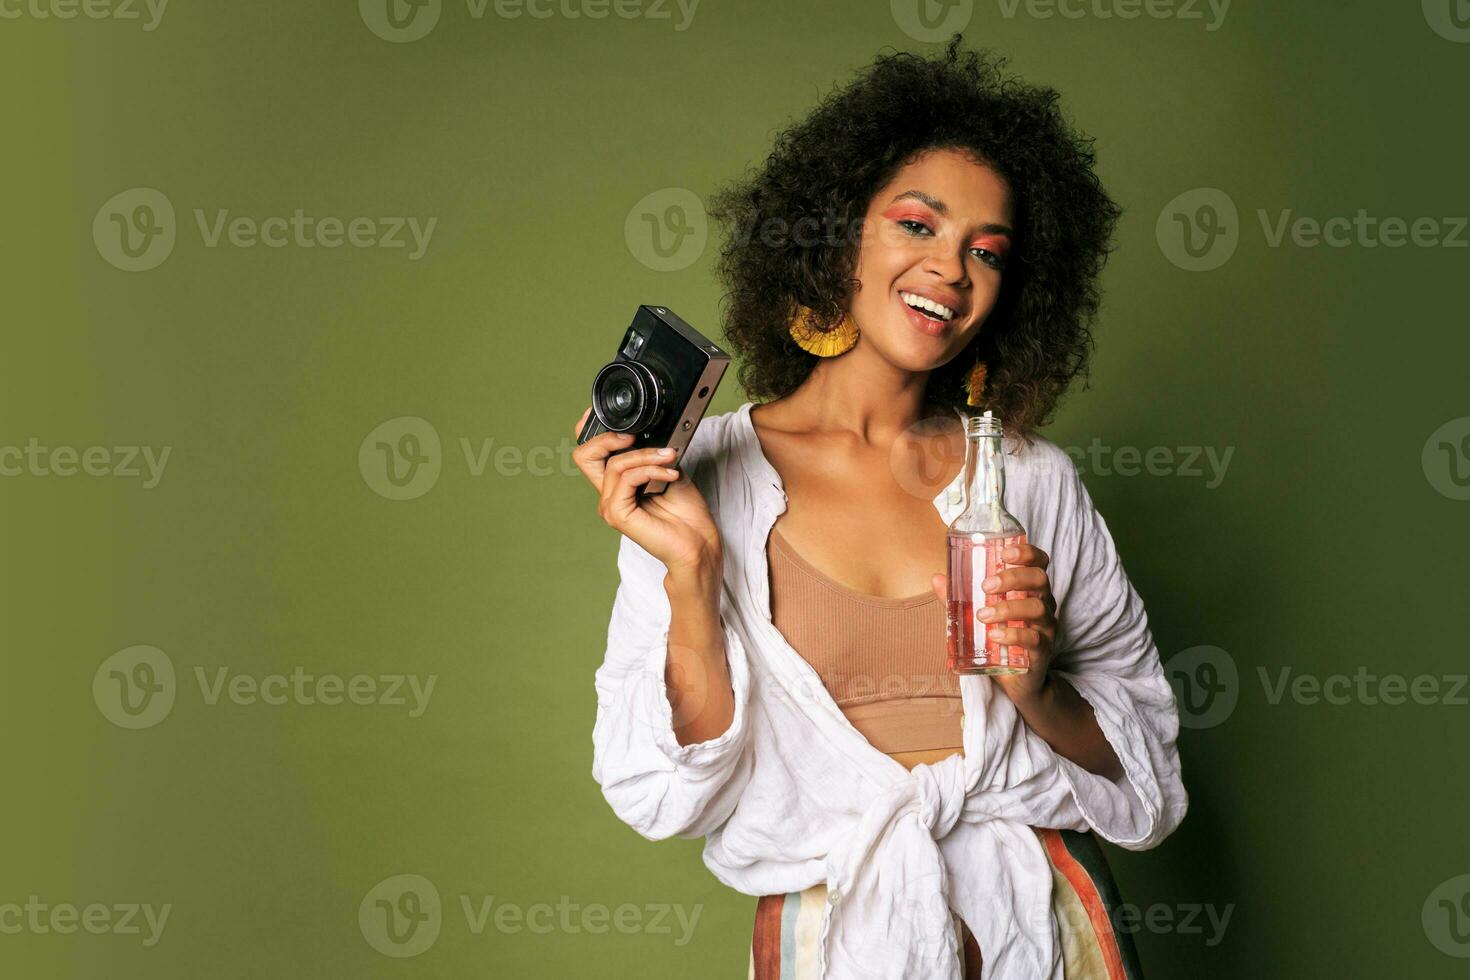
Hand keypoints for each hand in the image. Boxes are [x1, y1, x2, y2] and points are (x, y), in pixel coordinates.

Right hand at [570, 406, 722, 574]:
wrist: (697, 543)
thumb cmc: (686, 513)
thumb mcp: (669, 471)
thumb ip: (653, 454)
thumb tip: (652, 434)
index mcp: (617, 485)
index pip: (589, 454)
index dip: (591, 431)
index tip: (609, 417)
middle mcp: (608, 495)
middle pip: (584, 456)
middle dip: (608, 437)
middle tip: (635, 436)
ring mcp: (610, 506)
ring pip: (616, 464)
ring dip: (647, 456)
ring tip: (670, 459)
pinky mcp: (617, 514)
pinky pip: (627, 478)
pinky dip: (650, 470)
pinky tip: (669, 475)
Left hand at [929, 541, 1058, 705]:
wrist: (1019, 682)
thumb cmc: (1000, 640)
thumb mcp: (979, 616)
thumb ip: (960, 598)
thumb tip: (937, 578)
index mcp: (1029, 591)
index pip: (1039, 563)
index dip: (1027, 553)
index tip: (1004, 552)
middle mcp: (1042, 605)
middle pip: (1039, 579)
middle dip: (1013, 577)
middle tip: (986, 586)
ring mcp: (1045, 628)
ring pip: (1037, 608)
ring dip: (1007, 608)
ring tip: (982, 615)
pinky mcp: (1041, 652)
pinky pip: (1034, 639)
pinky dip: (1013, 635)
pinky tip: (994, 635)